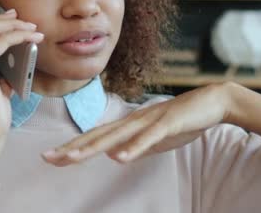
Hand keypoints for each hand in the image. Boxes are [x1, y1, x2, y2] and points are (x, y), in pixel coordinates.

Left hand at [41, 83, 230, 165]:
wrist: (213, 102)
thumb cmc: (183, 119)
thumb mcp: (155, 139)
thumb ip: (135, 146)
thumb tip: (115, 155)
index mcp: (129, 125)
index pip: (95, 138)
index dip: (72, 147)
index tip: (51, 157)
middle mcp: (133, 121)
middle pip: (98, 136)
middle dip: (72, 147)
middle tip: (47, 157)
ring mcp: (149, 121)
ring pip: (116, 136)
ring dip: (93, 147)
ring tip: (71, 158)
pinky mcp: (167, 124)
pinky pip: (148, 138)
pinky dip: (133, 148)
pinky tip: (119, 158)